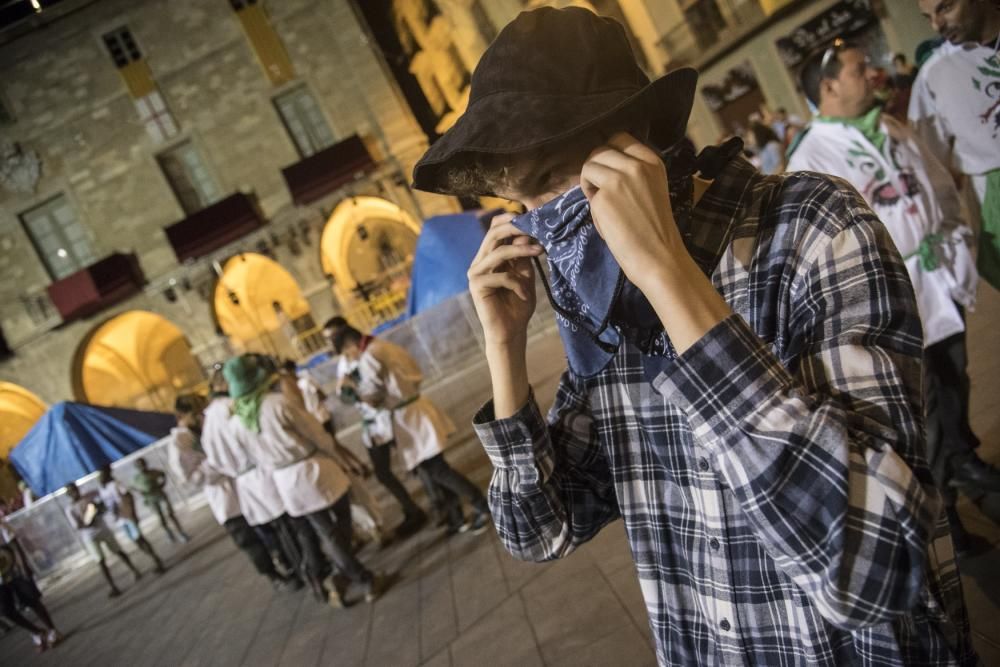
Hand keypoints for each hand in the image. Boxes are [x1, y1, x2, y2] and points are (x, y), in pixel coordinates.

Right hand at [467, 214, 543, 347]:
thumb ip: (523, 256)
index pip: (494, 229)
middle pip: (493, 234)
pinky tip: (524, 294)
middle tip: (534, 227)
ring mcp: (476, 274)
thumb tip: (527, 232)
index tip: (531, 217)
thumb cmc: (518, 304)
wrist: (511, 332)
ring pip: (499, 252)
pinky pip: (502, 276)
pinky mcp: (477, 286)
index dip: (509, 219)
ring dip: (522, 250)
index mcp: (489, 257)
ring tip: (539, 251)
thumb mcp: (525, 275)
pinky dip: (517, 283)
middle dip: (515, 228)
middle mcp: (479, 262)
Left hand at [580, 133, 691, 292]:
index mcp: (652, 162)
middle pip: (600, 150)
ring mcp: (618, 179)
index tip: (608, 169)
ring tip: (600, 202)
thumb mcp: (649, 189)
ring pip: (589, 165)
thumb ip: (629, 174)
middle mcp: (636, 165)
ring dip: (588, 181)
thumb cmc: (654, 229)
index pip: (620, 138)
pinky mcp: (603, 197)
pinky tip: (604, 219)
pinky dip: (591, 203)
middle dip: (595, 167)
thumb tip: (601, 167)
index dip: (609, 153)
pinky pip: (587, 191)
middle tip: (599, 189)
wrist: (659, 257)